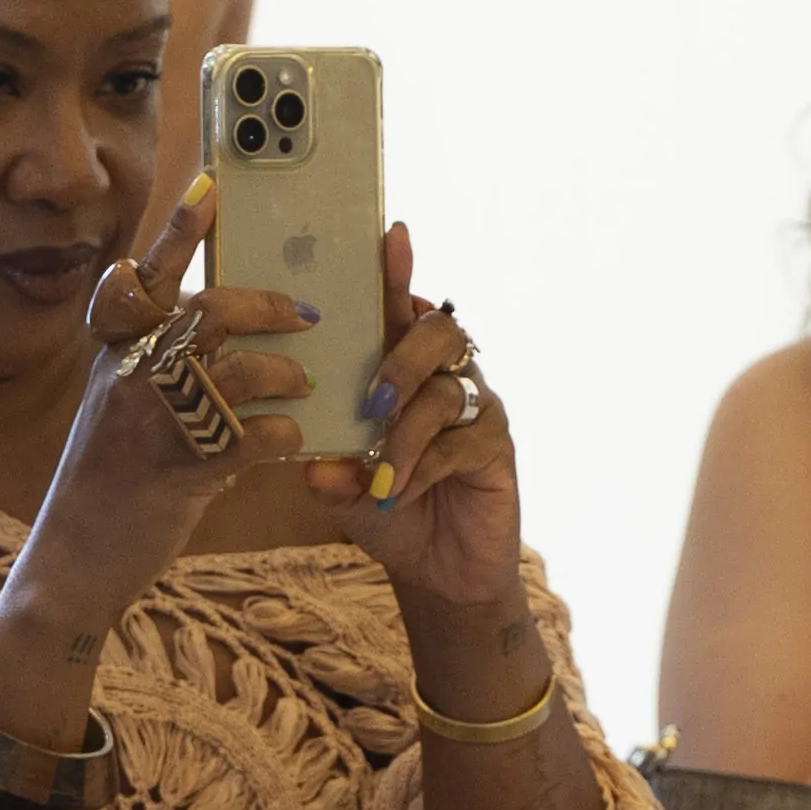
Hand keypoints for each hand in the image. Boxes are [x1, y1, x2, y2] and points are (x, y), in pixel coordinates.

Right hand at [2, 179, 312, 652]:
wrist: (74, 559)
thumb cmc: (108, 480)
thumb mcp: (118, 406)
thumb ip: (156, 363)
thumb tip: (223, 325)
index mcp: (115, 353)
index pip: (147, 276)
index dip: (179, 229)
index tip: (211, 186)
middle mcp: (128, 377)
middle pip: (206, 311)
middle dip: (265, 305)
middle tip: (305, 315)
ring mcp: (151, 424)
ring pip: (235, 370)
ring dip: (282, 373)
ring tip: (302, 385)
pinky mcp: (178, 473)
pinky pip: (249, 438)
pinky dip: (282, 435)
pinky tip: (291, 441)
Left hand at [308, 222, 521, 609]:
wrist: (436, 571)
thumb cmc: (385, 509)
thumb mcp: (341, 489)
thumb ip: (326, 470)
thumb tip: (313, 462)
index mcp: (402, 368)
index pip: (399, 309)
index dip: (396, 272)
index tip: (390, 238)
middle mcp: (444, 375)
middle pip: (439, 331)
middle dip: (401, 359)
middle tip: (371, 401)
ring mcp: (476, 408)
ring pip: (446, 390)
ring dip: (405, 432)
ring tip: (379, 470)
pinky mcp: (497, 445)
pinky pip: (462, 442)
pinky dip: (423, 468)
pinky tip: (398, 494)